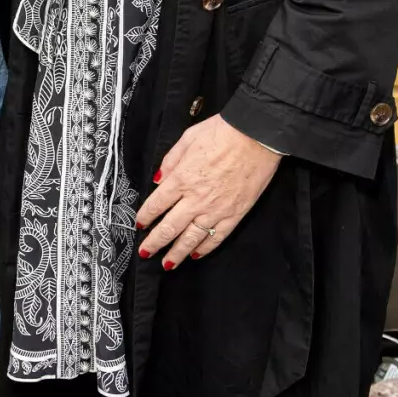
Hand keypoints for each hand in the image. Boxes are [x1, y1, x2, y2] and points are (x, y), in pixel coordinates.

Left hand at [135, 115, 280, 270]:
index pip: (156, 204)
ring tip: (167, 264)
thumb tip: (158, 179)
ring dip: (176, 253)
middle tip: (146, 252)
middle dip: (154, 243)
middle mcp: (195, 198)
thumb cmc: (223, 132)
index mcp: (181, 179)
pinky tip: (196, 255)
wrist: (257, 135)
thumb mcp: (188, 138)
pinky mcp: (235, 214)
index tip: (140, 224)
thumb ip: (170, 161)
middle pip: (169, 227)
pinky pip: (216, 236)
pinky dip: (205, 248)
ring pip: (191, 238)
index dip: (145, 217)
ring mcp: (216, 209)